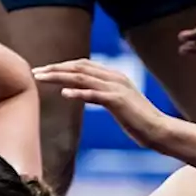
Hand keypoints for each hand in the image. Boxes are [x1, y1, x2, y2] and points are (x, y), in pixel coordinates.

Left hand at [32, 59, 168, 147]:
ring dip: (59, 76)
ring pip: (82, 77)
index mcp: (114, 77)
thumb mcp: (117, 105)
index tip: (44, 72)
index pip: (83, 65)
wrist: (160, 130)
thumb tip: (79, 93)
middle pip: (79, 67)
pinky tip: (63, 94)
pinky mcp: (118, 101)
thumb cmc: (139, 122)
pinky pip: (94, 94)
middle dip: (55, 68)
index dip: (62, 67)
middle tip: (35, 72)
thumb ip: (100, 95)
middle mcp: (114, 78)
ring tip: (41, 79)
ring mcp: (116, 88)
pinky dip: (78, 92)